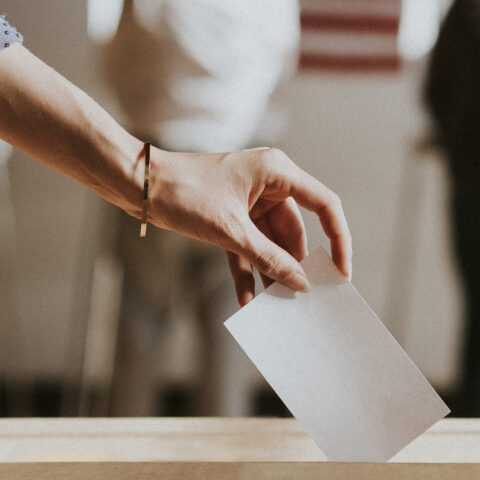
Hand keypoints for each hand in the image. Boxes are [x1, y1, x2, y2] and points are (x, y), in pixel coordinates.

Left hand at [146, 147, 350, 306]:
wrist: (138, 184)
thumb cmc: (184, 192)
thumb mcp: (231, 231)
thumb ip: (269, 258)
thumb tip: (300, 283)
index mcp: (277, 172)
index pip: (324, 205)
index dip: (338, 239)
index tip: (341, 272)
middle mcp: (268, 183)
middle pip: (296, 231)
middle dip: (296, 265)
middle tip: (304, 299)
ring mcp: (248, 200)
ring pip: (271, 243)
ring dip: (271, 272)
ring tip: (276, 307)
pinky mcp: (230, 215)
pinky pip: (247, 247)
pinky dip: (248, 271)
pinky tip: (248, 300)